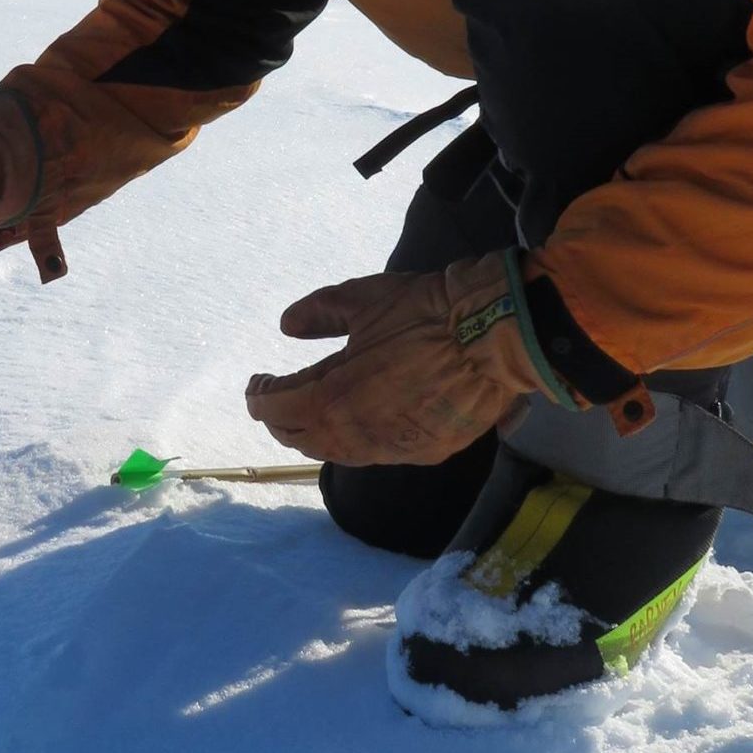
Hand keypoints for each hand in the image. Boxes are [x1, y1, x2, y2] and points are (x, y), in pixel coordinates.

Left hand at [245, 253, 549, 465]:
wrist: (494, 334)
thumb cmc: (424, 312)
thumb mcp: (361, 299)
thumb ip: (317, 315)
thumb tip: (287, 326)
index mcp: (329, 397)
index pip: (275, 409)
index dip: (259, 396)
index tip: (258, 382)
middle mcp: (353, 434)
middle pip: (299, 437)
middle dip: (282, 419)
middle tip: (279, 398)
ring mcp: (390, 449)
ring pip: (336, 452)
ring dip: (317, 433)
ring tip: (314, 411)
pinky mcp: (422, 453)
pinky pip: (375, 452)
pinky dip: (357, 438)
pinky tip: (361, 421)